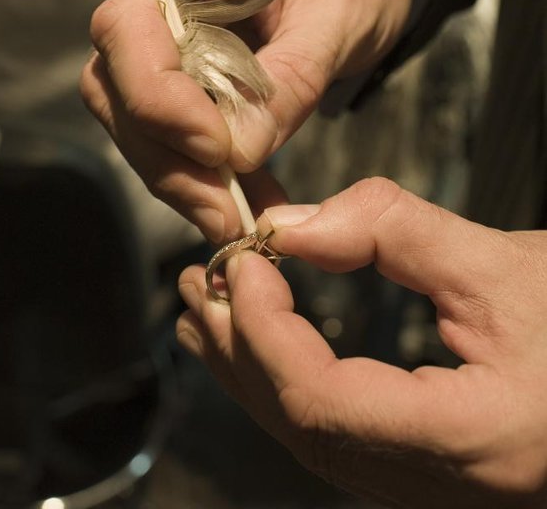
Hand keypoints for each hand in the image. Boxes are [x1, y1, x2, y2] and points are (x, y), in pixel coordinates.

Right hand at [81, 0, 423, 240]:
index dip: (158, 96)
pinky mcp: (183, 84)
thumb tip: (240, 154)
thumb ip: (290, 77)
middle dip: (164, 156)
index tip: (219, 148)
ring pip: (132, 123)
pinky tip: (246, 206)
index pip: (128, 27)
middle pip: (117, 86)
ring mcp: (163, 45)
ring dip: (179, 180)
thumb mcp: (340, 16)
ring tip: (239, 220)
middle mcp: (158, 1)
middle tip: (226, 212)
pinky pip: (167, 138)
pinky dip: (200, 180)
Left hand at [176, 177, 546, 507]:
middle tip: (201, 278)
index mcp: (473, 442)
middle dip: (240, 350)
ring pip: (314, 440)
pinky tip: (262, 345)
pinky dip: (288, 383)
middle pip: (304, 430)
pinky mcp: (434, 471)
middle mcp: (446, 488)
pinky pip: (339, 438)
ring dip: (252, 368)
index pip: (324, 404)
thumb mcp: (507, 263)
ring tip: (210, 304)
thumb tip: (295, 226)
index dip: (266, 331)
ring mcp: (437, 489)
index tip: (243, 261)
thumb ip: (396, 234)